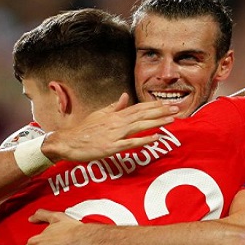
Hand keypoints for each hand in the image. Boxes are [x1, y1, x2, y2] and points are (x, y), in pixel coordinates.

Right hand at [42, 93, 178, 161]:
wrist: (67, 142)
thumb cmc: (83, 130)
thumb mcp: (98, 115)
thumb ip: (113, 107)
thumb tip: (125, 97)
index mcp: (115, 115)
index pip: (138, 108)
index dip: (154, 105)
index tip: (168, 103)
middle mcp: (117, 122)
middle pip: (143, 114)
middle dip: (161, 111)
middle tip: (177, 109)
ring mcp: (114, 134)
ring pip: (139, 125)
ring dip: (157, 122)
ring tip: (172, 120)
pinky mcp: (111, 147)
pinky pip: (130, 142)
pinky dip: (144, 139)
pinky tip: (155, 137)